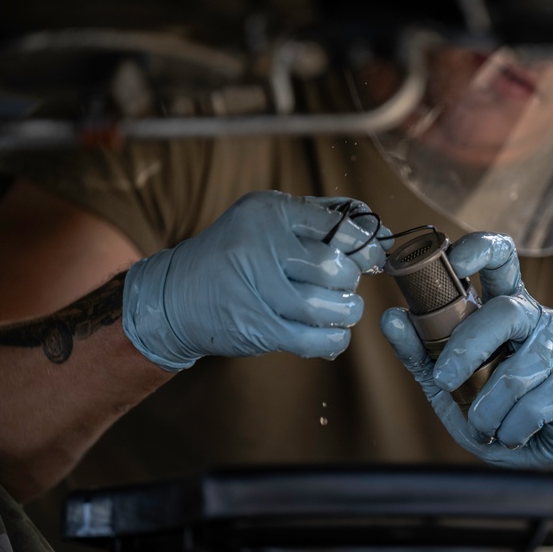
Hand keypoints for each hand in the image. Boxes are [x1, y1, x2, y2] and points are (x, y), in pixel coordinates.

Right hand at [124, 191, 390, 370]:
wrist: (175, 296)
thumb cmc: (233, 256)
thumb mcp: (265, 221)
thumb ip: (318, 218)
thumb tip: (378, 231)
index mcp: (267, 212)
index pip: (334, 225)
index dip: (364, 244)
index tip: (375, 255)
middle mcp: (259, 244)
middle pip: (332, 266)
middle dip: (350, 280)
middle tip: (348, 284)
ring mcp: (255, 287)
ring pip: (324, 305)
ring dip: (345, 312)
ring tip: (344, 309)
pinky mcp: (255, 325)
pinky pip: (310, 338)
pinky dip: (332, 339)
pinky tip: (336, 333)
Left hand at [380, 232, 552, 471]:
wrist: (535, 460)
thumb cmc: (492, 412)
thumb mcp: (445, 383)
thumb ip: (419, 351)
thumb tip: (390, 317)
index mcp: (504, 307)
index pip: (501, 257)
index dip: (479, 250)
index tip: (451, 264)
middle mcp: (537, 318)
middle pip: (507, 311)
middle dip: (469, 347)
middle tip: (445, 380)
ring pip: (519, 368)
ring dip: (488, 406)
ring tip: (482, 425)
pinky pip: (537, 402)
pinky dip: (512, 427)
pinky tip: (511, 434)